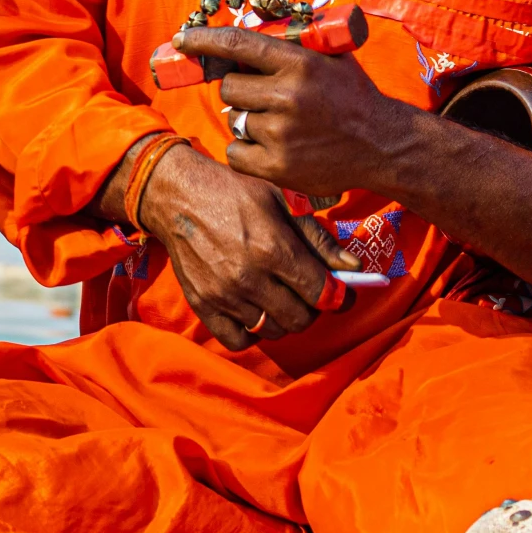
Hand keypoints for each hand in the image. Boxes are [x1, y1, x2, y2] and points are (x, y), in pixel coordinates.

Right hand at [120, 142, 351, 347]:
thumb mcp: (283, 202)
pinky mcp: (202, 305)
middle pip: (299, 318)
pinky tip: (254, 311)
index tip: (339, 292)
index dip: (337, 295)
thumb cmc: (235, 193)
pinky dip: (251, 332)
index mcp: (273, 249)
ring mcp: (223, 295)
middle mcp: (249, 278)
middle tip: (306, 292)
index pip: (320, 293)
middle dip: (311, 308)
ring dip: (282, 319)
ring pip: (272, 331)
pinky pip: (237, 340)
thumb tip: (353, 267)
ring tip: (279, 298)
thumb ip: (319, 238)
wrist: (178, 196)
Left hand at [179, 25, 417, 199]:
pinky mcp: (277, 166)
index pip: (238, 44)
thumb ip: (294, 40)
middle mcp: (287, 96)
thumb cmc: (353, 97)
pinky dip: (247, 151)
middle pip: (229, 87)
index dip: (204, 39)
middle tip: (268, 98)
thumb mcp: (331, 57)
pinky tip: (274, 147)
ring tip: (284, 126)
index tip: (182, 39)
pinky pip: (236, 152)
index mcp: (299, 64)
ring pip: (235, 120)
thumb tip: (254, 15)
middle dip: (242, 91)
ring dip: (250, 121)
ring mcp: (281, 134)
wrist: (383, 146)